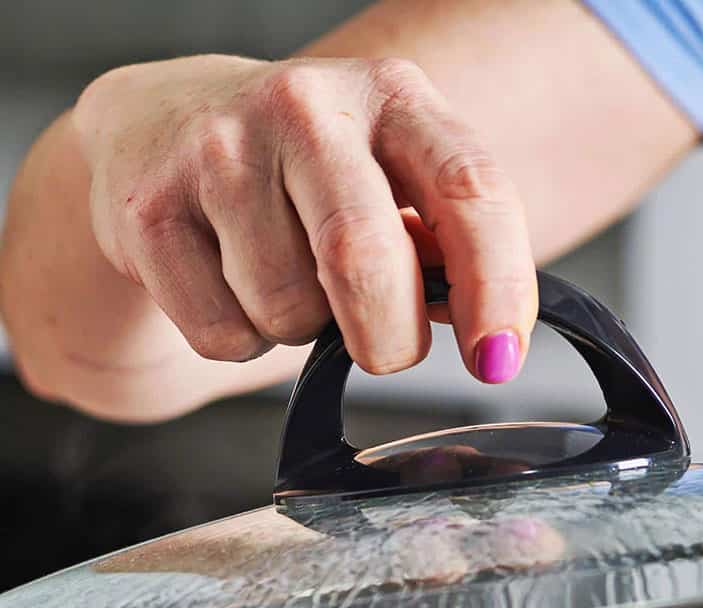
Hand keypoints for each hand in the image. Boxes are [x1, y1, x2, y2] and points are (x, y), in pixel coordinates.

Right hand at [72, 53, 536, 381]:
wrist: (161, 127)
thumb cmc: (305, 176)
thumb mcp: (394, 180)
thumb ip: (447, 245)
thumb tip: (485, 335)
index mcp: (393, 97)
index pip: (469, 189)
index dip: (496, 288)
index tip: (497, 361)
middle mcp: (305, 108)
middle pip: (366, 260)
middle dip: (388, 338)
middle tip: (384, 345)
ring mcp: (219, 151)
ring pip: (289, 311)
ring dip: (301, 331)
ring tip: (285, 277)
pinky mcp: (151, 210)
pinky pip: (223, 333)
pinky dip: (240, 339)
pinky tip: (231, 283)